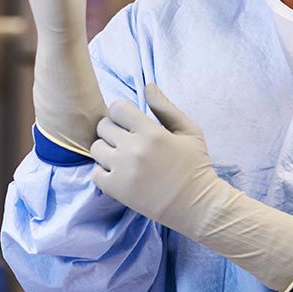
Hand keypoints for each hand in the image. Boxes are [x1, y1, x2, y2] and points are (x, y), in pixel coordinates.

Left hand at [91, 84, 292, 291]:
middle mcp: (133, 150)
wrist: (198, 206)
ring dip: (106, 149)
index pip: (117, 108)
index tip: (130, 123)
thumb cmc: (195, 166)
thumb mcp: (188, 131)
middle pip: (103, 126)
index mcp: (151, 133)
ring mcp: (122, 171)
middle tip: (126, 140)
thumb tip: (147, 85)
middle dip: (113, 129)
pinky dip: (103, 171)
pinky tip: (119, 173)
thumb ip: (165, 107)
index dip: (122, 113)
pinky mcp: (116, 190)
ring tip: (121, 157)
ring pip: (95, 148)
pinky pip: (94, 172)